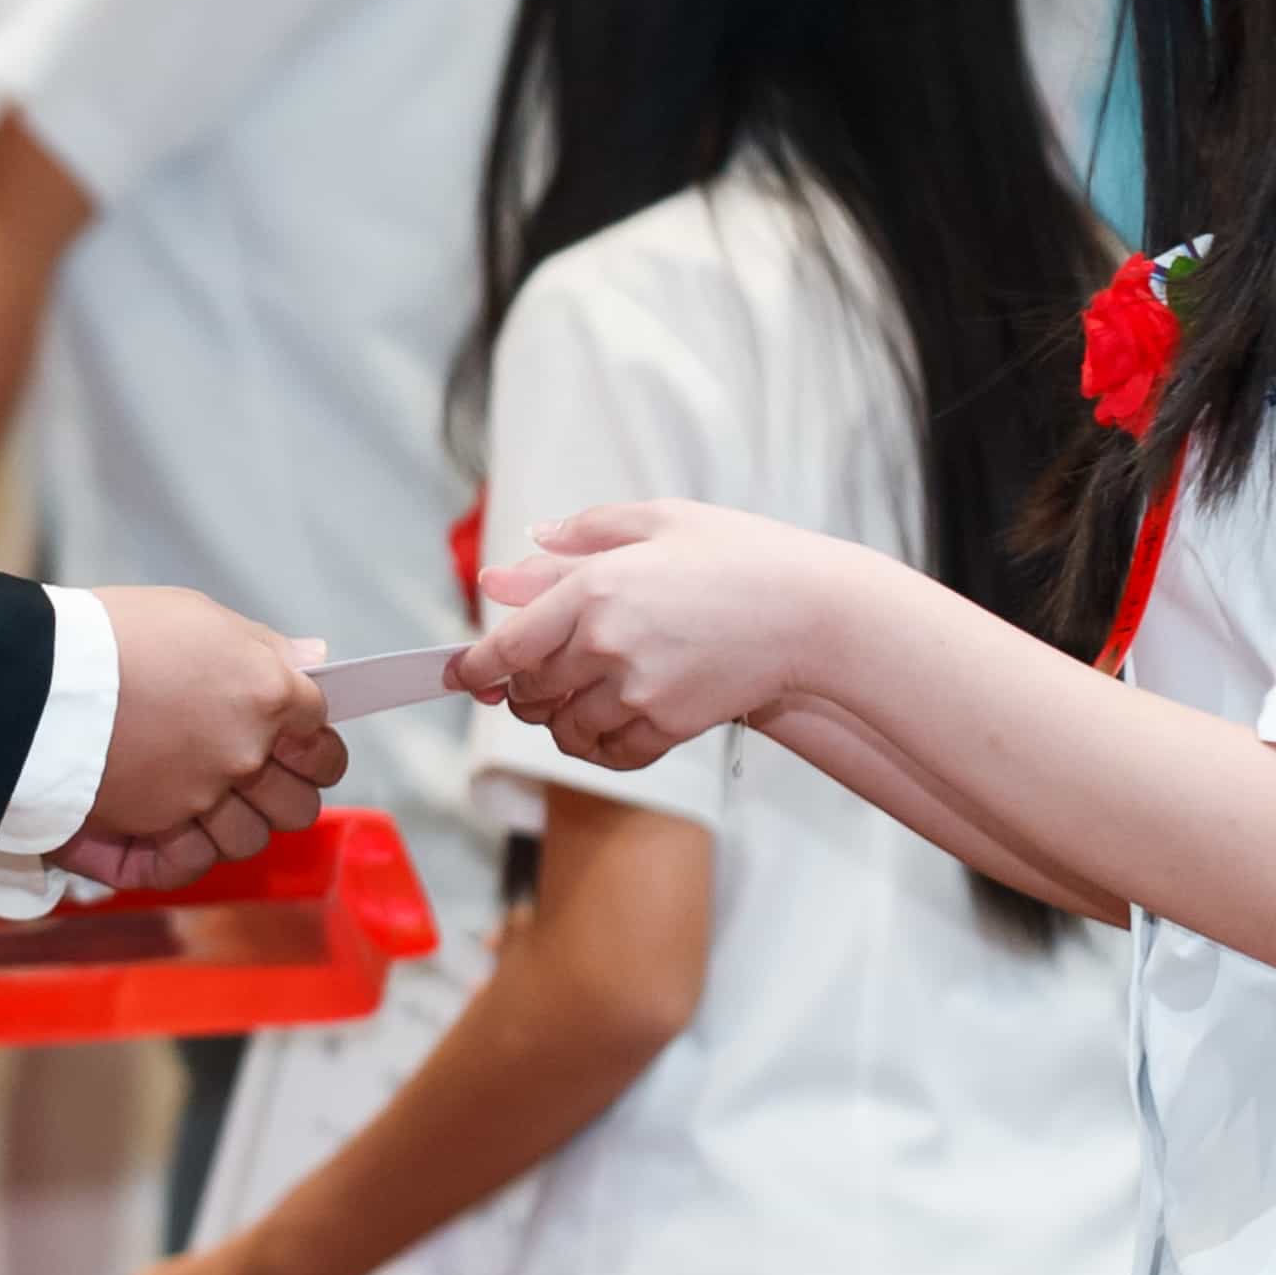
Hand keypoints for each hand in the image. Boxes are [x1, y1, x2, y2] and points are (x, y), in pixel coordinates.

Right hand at [74, 588, 340, 879]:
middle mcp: (244, 753)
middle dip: (281, 791)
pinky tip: (171, 830)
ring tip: (198, 799)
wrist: (34, 671)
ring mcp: (201, 797)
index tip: (290, 738)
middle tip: (251, 776)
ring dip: (231, 824)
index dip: (307, 738)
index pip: (320, 732)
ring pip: (250, 839)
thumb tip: (311, 662)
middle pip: (299, 803)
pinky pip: (194, 864)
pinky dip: (185, 854)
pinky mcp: (155, 828)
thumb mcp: (195, 616)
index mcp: (267, 693)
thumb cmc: (112, 633)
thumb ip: (260, 647)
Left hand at [460, 502, 856, 774]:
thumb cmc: (742, 555)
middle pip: (528, 690)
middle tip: (528, 679)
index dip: (474, 666)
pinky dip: (596, 747)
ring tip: (574, 699)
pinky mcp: (671, 727)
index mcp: (596, 588)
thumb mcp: (659, 520)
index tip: (460, 673)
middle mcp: (608, 644)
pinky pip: (609, 754)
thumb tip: (518, 559)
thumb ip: (580, 539)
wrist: (814, 611)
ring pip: (564, 728)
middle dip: (519, 690)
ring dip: (557, 720)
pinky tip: (606, 725)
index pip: (507, 646)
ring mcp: (639, 691)